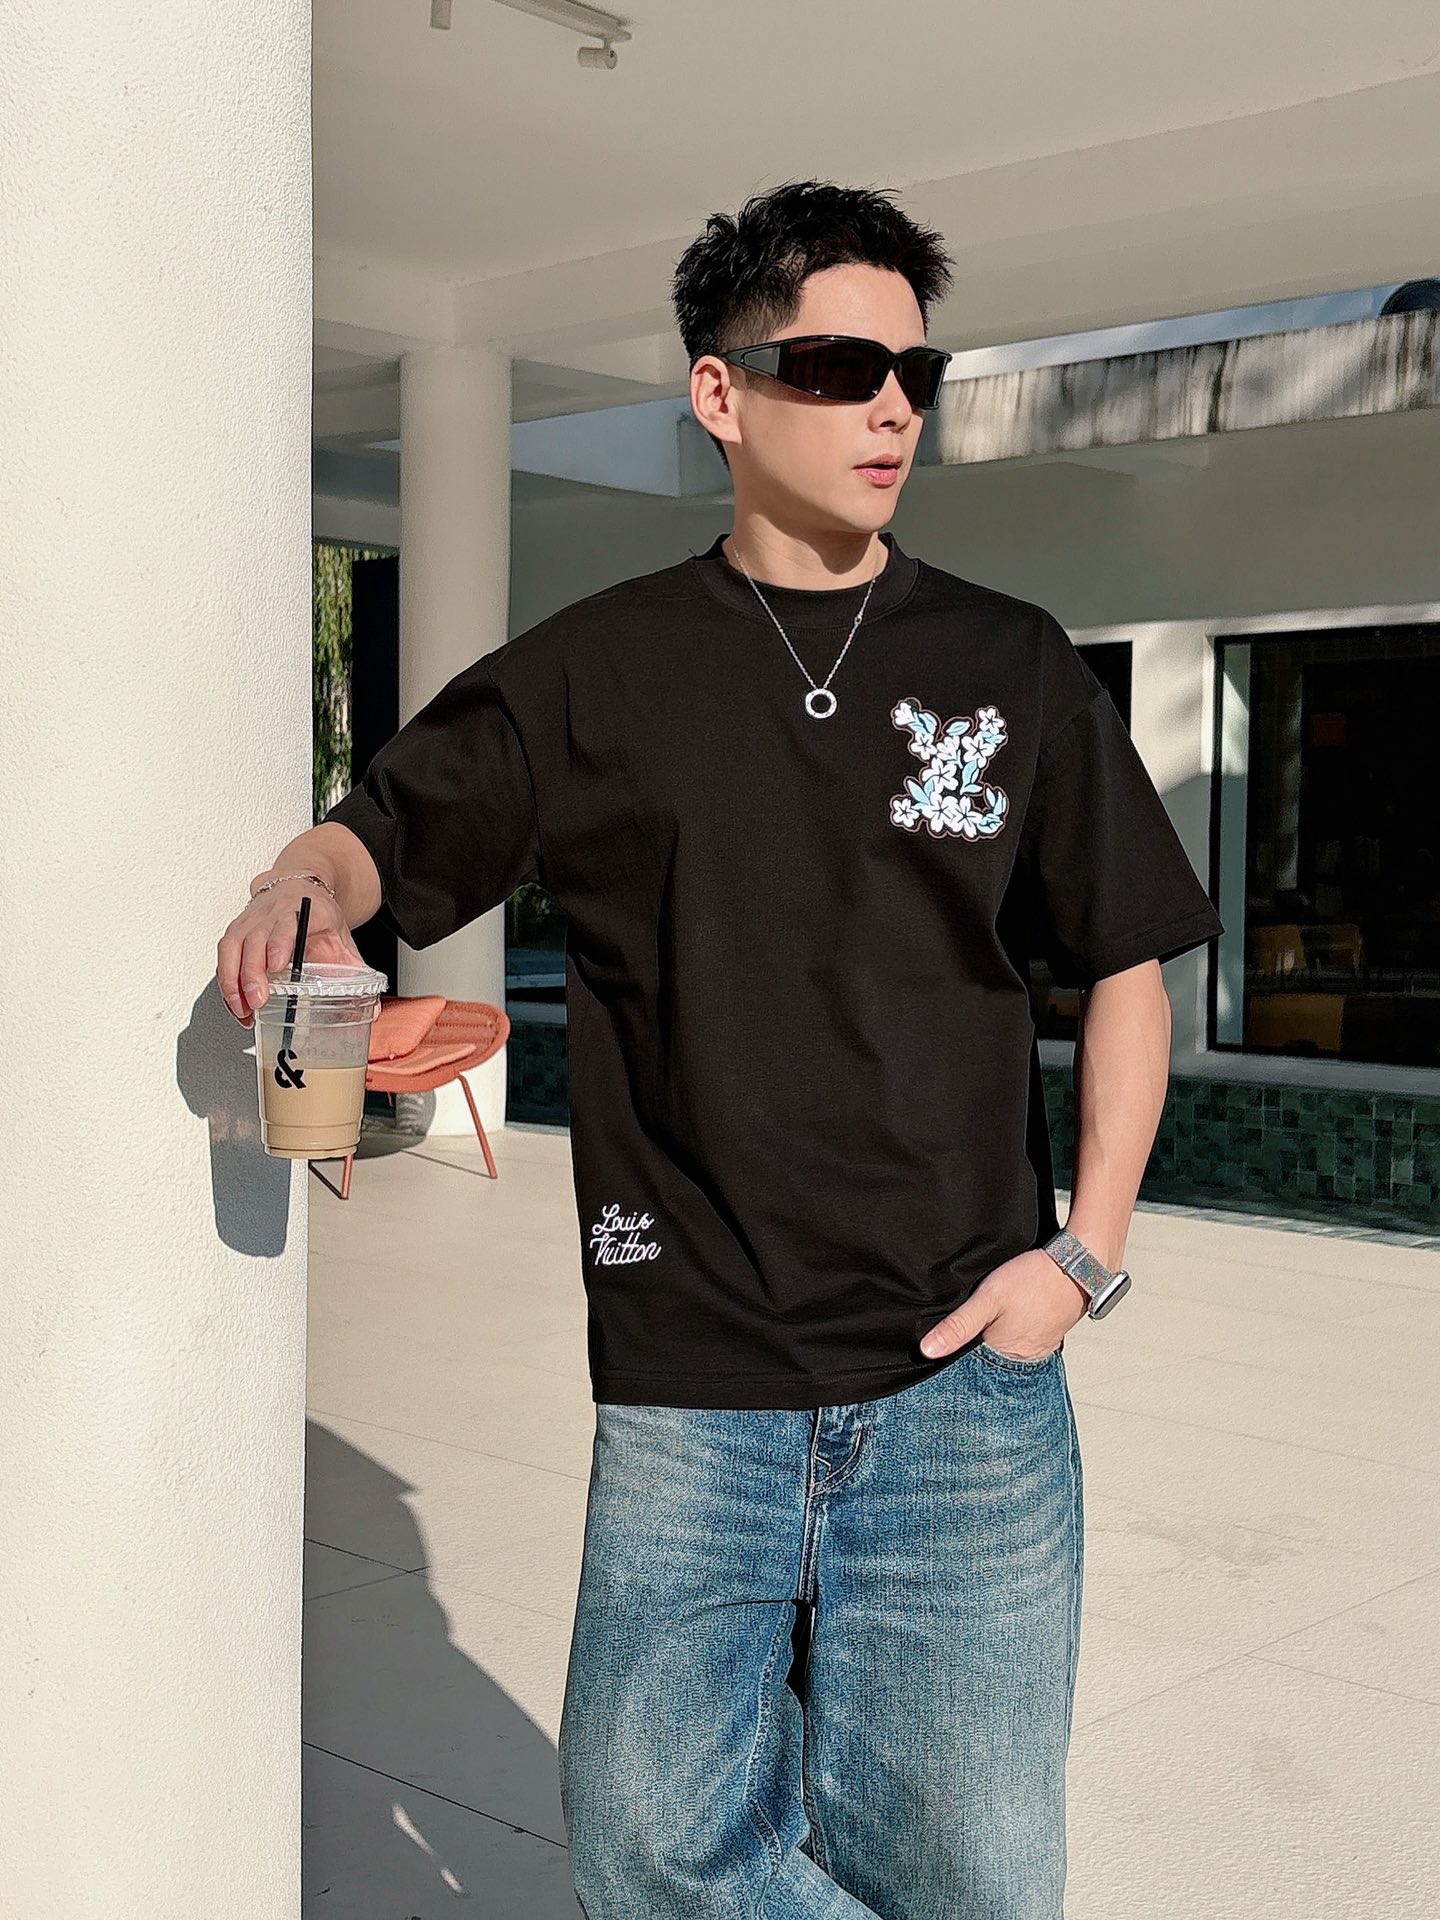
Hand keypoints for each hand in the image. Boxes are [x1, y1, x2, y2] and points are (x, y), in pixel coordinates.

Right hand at [216, 878, 366, 1026]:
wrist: (300, 888)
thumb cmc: (319, 916)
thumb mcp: (341, 938)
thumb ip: (354, 971)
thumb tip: (372, 1009)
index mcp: (301, 912)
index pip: (285, 926)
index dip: (279, 945)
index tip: (278, 966)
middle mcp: (270, 913)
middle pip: (254, 940)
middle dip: (252, 973)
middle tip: (257, 1001)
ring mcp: (250, 920)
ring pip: (232, 947)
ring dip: (232, 981)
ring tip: (242, 1010)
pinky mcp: (236, 930)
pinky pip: (224, 955)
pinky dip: (226, 981)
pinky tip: (235, 1003)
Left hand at [919, 1248, 1088, 1360]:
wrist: (1079, 1263)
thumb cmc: (1034, 1280)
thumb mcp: (988, 1298)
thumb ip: (958, 1326)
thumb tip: (928, 1351)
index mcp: (1007, 1356)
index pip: (973, 1364)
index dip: (958, 1350)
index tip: (949, 1337)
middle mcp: (1025, 1358)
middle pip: (990, 1357)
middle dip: (977, 1344)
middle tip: (973, 1319)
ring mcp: (1040, 1347)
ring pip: (1007, 1347)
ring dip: (997, 1336)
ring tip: (992, 1317)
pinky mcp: (1050, 1334)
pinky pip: (1025, 1338)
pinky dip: (1014, 1330)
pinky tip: (1011, 1316)